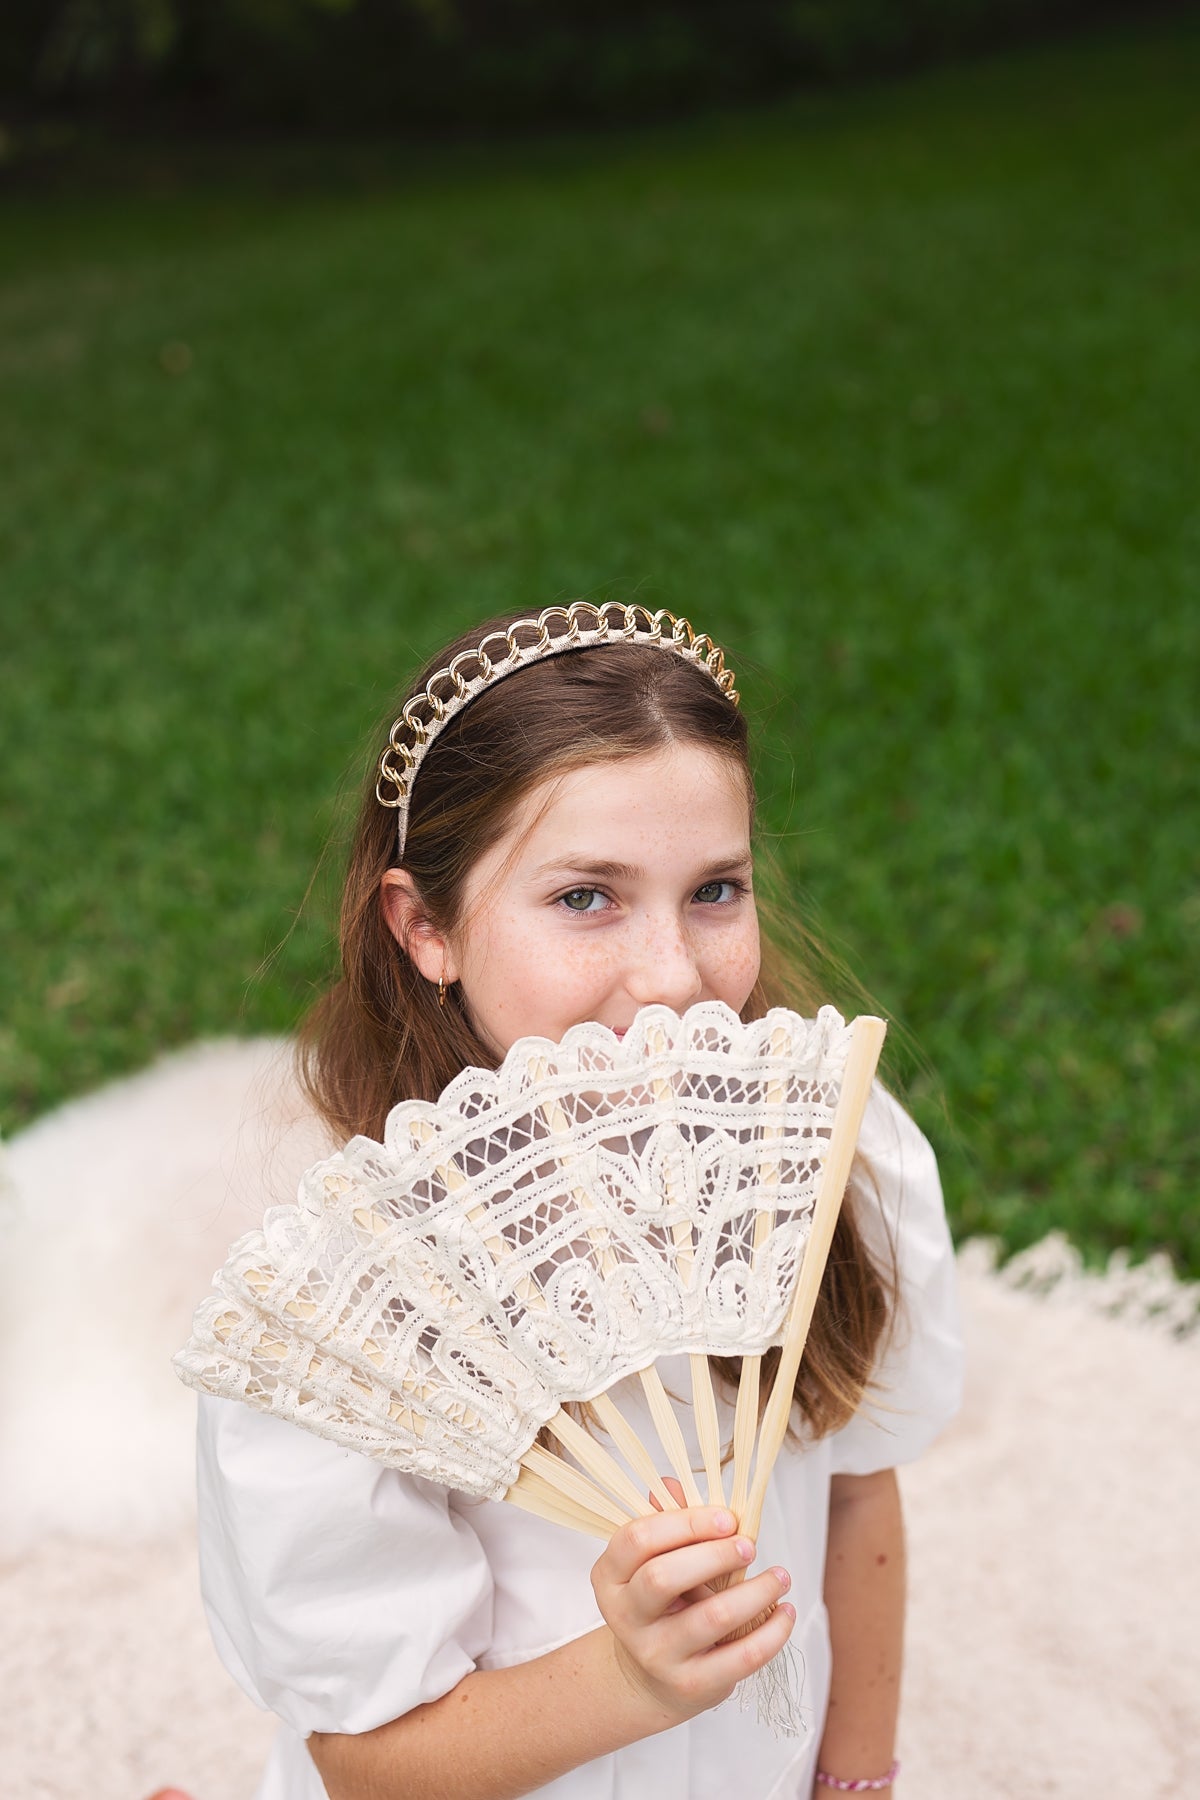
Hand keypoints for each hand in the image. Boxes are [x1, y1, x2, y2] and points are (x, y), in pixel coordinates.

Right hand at [590, 1502, 794, 1722]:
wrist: (652, 1679)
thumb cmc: (661, 1603)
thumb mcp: (653, 1562)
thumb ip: (666, 1522)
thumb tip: (674, 1483)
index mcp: (611, 1576)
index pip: (637, 1539)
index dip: (685, 1522)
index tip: (728, 1518)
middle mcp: (626, 1616)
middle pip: (663, 1577)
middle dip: (714, 1554)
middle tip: (750, 1544)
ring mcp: (656, 1655)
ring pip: (709, 1618)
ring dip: (755, 1591)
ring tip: (781, 1576)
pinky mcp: (690, 1685)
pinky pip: (738, 1658)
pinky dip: (771, 1633)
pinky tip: (785, 1612)